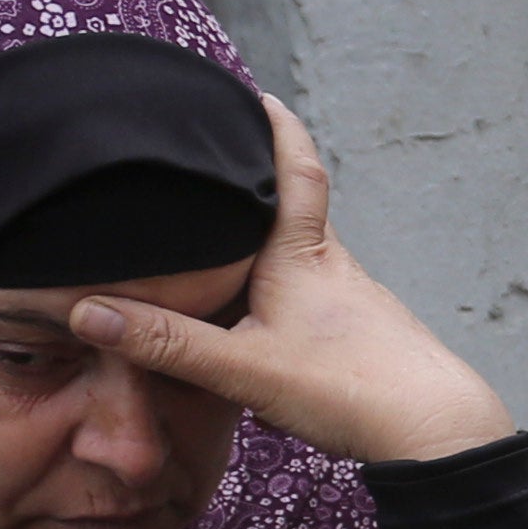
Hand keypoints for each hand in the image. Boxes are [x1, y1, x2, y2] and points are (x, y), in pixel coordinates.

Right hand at [71, 97, 521, 464]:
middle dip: (258, 183)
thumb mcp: (243, 367)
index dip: (278, 128)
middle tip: (221, 159)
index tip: (259, 94)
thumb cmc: (350, 389)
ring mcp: (352, 300)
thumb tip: (88, 311)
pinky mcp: (362, 335)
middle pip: (292, 209)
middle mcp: (332, 266)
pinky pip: (313, 295)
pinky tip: (266, 312)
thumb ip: (166, 342)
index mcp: (302, 254)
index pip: (295, 168)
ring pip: (302, 256)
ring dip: (268, 242)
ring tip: (225, 234)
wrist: (439, 434)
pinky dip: (283, 288)